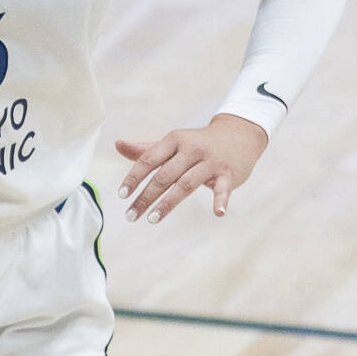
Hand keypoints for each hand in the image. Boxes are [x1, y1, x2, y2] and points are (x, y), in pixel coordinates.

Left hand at [115, 114, 267, 222]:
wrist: (239, 135)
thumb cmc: (197, 143)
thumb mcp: (173, 143)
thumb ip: (146, 149)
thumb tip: (117, 145)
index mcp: (174, 140)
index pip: (149, 160)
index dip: (133, 177)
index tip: (121, 195)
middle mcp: (191, 149)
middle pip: (164, 175)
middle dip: (146, 196)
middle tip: (131, 215)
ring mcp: (211, 162)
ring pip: (187, 183)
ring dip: (168, 203)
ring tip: (152, 219)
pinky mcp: (229, 174)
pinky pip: (224, 188)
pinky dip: (221, 200)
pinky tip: (217, 213)